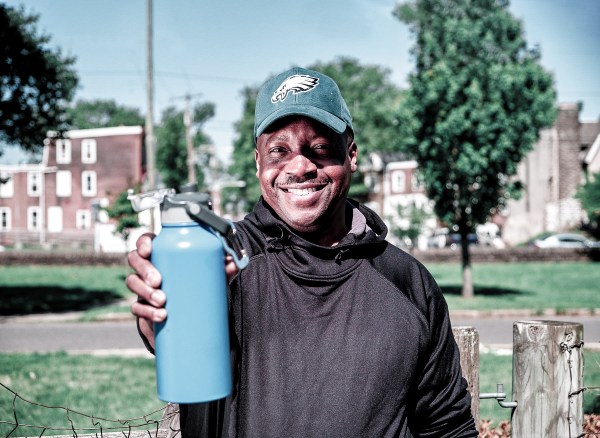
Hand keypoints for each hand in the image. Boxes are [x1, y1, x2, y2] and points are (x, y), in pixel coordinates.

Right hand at [126, 233, 241, 348]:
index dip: (143, 243)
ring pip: (133, 282)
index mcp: (162, 253)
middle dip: (144, 270)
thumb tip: (234, 262)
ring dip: (144, 291)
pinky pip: (137, 307)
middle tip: (158, 281)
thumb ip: (222, 268)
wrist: (191, 314)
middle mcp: (148, 267)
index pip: (146, 241)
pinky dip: (147, 312)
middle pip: (135, 260)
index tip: (148, 250)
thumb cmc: (198, 284)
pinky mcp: (143, 306)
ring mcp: (143, 286)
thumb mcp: (210, 275)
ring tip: (162, 301)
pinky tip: (160, 316)